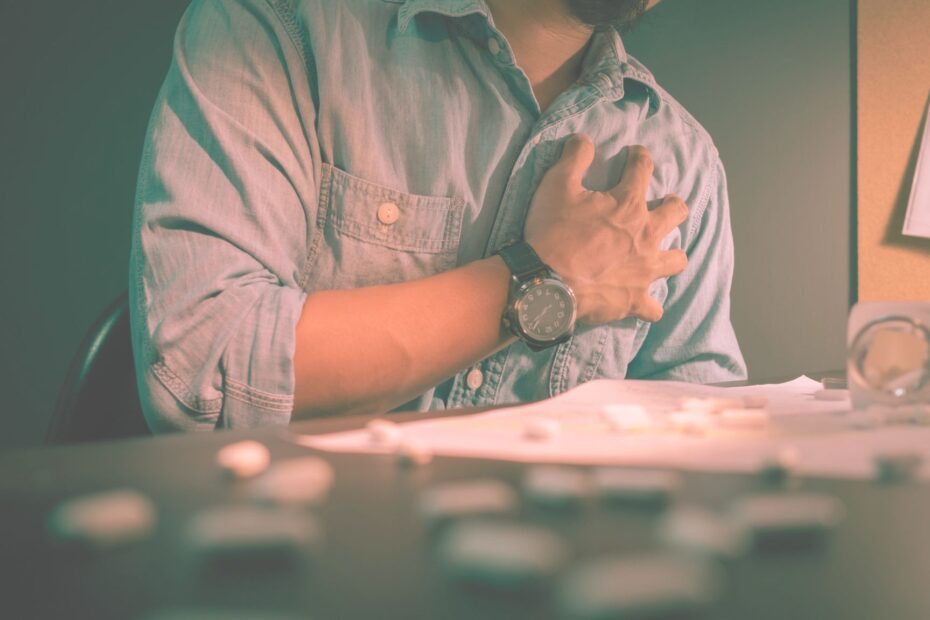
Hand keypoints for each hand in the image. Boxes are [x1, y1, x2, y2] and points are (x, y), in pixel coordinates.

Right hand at [524, 135, 688, 324]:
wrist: (545, 282)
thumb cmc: (552, 232)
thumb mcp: (556, 185)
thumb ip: (574, 158)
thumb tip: (584, 138)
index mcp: (628, 205)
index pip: (642, 169)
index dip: (639, 157)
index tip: (634, 154)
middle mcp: (646, 235)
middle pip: (676, 213)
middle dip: (673, 205)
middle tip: (664, 205)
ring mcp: (644, 271)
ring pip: (676, 260)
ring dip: (672, 254)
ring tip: (663, 254)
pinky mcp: (634, 301)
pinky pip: (654, 308)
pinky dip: (649, 305)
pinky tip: (644, 303)